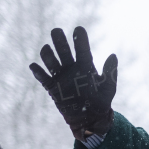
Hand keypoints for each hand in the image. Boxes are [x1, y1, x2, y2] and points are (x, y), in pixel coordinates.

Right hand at [29, 26, 117, 141]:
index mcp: (86, 65)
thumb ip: (110, 73)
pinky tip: (34, 66)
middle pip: (63, 50)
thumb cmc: (101, 102)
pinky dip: (38, 72)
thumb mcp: (108, 88)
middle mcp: (71, 67)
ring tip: (46, 49)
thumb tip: (113, 55)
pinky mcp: (53, 87)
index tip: (78, 29)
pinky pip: (43, 78)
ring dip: (47, 54)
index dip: (80, 39)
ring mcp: (61, 76)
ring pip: (51, 61)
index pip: (82, 49)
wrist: (90, 119)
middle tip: (56, 31)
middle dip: (59, 40)